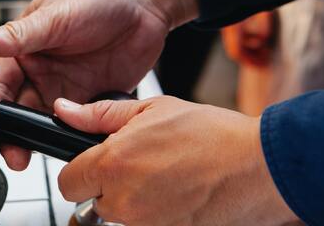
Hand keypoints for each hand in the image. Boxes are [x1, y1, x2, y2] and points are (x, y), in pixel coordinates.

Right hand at [0, 0, 197, 169]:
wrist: (145, 4)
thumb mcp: (54, 16)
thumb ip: (17, 35)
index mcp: (24, 51)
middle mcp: (42, 73)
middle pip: (18, 112)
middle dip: (9, 136)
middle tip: (9, 155)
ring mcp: (67, 89)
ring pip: (44, 123)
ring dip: (36, 141)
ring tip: (31, 156)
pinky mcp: (91, 100)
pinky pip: (76, 125)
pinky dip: (70, 137)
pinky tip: (67, 144)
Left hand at [55, 96, 300, 225]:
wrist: (257, 167)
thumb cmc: (211, 135)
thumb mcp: (151, 110)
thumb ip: (99, 114)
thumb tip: (66, 111)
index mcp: (114, 164)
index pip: (67, 182)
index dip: (78, 170)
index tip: (91, 162)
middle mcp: (124, 200)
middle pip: (93, 200)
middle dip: (108, 182)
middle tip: (138, 162)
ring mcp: (145, 224)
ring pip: (119, 213)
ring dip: (132, 196)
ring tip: (163, 172)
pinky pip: (145, 223)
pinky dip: (154, 209)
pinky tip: (175, 188)